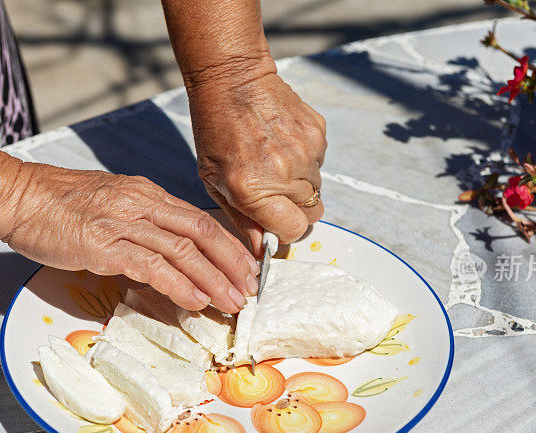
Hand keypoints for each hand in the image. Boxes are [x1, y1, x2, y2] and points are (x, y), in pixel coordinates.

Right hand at [3, 163, 259, 313]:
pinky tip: (194, 300)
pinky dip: (178, 284)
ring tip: (230, 302)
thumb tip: (173, 252)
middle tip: (250, 290)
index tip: (247, 269)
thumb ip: (144, 223)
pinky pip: (150, 265)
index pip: (200, 220)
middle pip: (201, 233)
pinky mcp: (103, 243)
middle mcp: (142, 204)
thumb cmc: (61, 204)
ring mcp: (123, 222)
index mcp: (148, 194)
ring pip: (182, 251)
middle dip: (231, 264)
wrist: (19, 197)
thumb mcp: (114, 203)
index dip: (229, 246)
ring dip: (212, 279)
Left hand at [188, 72, 326, 254]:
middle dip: (295, 211)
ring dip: (300, 185)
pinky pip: (320, 163)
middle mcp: (285, 173)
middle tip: (274, 195)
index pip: (293, 231)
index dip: (284, 231)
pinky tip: (282, 145)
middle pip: (311, 215)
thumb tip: (264, 249)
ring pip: (317, 189)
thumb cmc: (216, 131)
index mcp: (254, 189)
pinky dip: (305, 161)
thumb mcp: (215, 182)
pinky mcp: (317, 133)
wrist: (232, 80)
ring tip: (274, 164)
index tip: (274, 223)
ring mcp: (306, 152)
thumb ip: (242, 219)